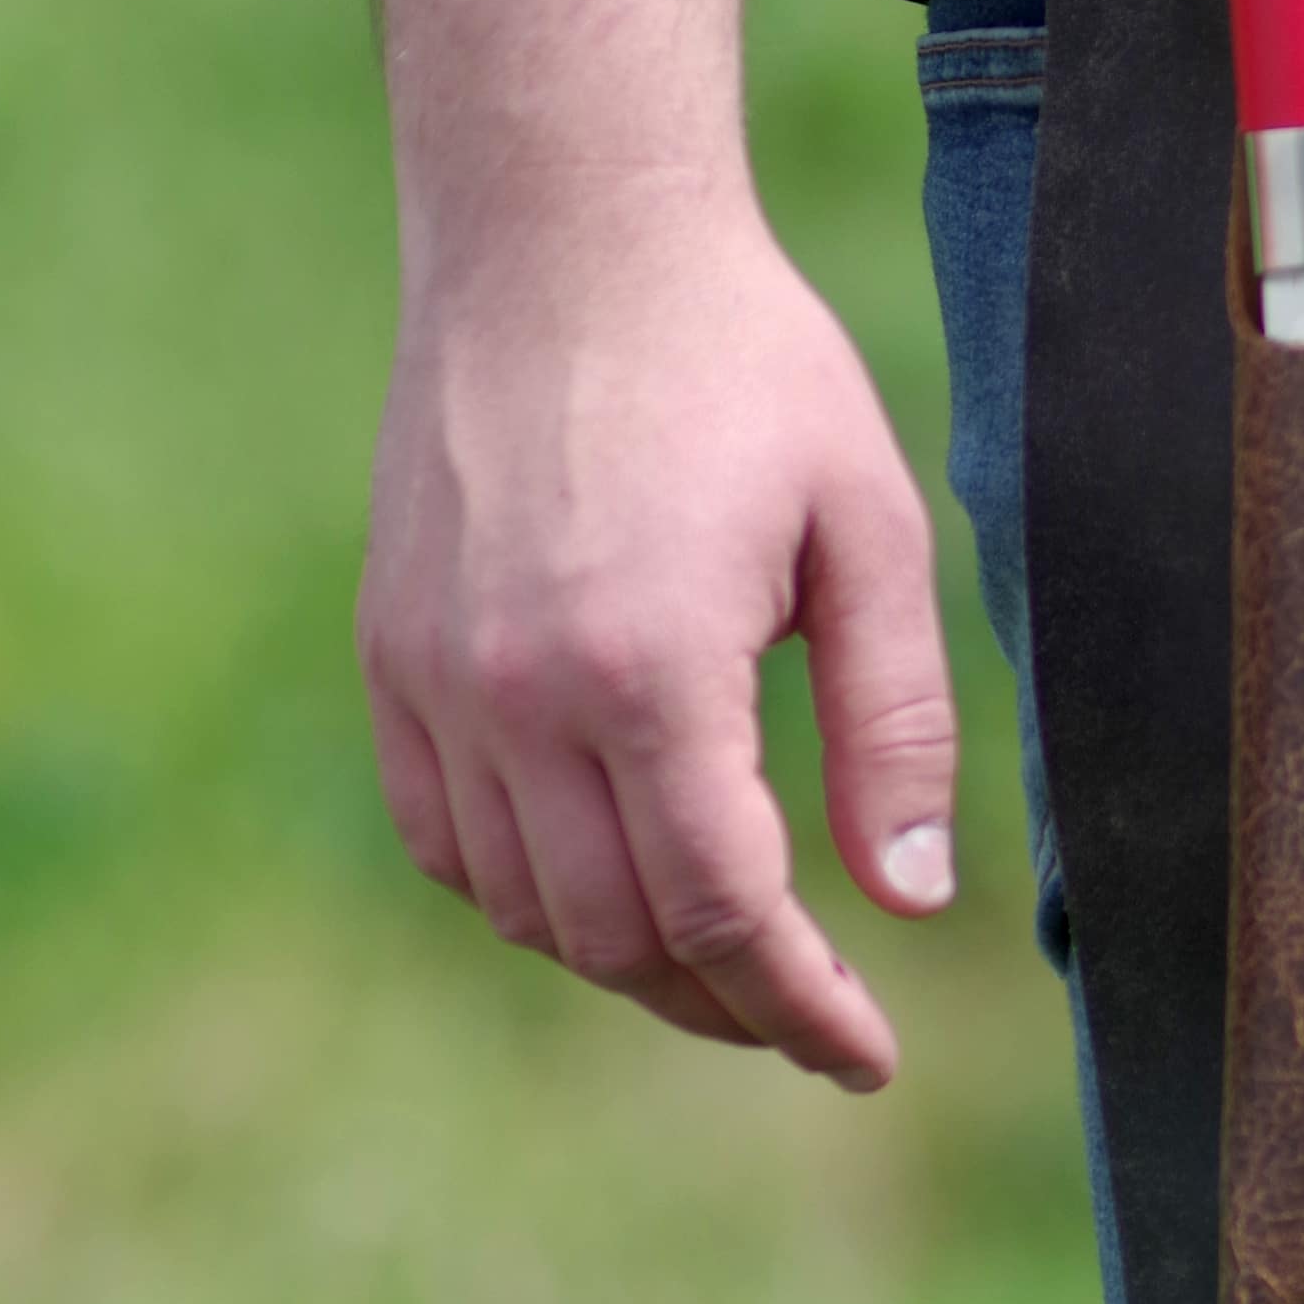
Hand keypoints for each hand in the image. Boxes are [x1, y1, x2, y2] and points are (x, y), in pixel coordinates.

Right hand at [358, 194, 959, 1087]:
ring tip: (729, 959)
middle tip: (811, 1018)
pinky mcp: (390, 656)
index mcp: (651, 670)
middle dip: (727, 1006)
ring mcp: (435, 680)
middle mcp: (518, 695)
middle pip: (620, 938)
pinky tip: (609, 880)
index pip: (727, 913)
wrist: (565, 245)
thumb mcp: (868, 531)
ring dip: (630, 961)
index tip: (865, 1057)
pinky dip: (526, 896)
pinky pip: (444, 840)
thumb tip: (913, 897)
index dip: (802, 1010)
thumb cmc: (745, 369)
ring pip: (525, 909)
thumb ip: (896, 725)